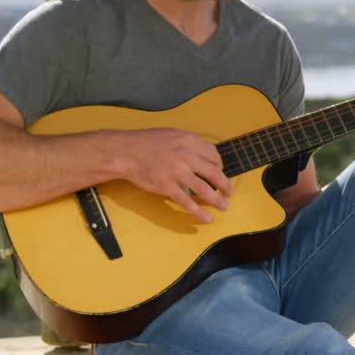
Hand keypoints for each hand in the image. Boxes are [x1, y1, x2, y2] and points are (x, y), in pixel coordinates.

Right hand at [116, 128, 232, 222]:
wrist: (126, 151)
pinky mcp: (167, 187)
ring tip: (223, 207)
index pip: (214, 156)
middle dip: (225, 185)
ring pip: (204, 189)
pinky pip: (187, 202)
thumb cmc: (147, 142)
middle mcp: (187, 156)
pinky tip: (206, 218)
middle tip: (229, 192)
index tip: (219, 173)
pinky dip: (198, 212)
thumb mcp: (172, 135)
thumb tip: (204, 155)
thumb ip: (189, 145)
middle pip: (214, 173)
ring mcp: (177, 172)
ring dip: (216, 200)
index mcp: (190, 141)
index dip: (219, 166)